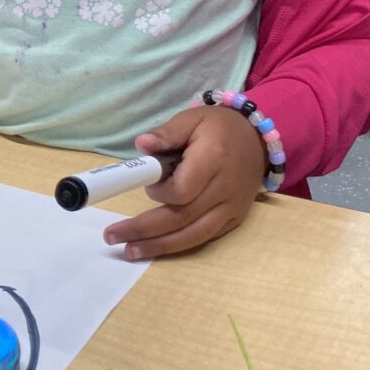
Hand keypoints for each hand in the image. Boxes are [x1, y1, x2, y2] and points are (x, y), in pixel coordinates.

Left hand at [103, 105, 265, 258]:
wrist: (258, 140)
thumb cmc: (219, 127)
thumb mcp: (192, 118)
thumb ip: (166, 133)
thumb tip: (141, 145)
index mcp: (213, 160)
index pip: (182, 190)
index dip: (160, 193)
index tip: (149, 184)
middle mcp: (225, 190)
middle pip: (182, 218)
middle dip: (145, 230)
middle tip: (112, 236)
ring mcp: (232, 209)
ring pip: (192, 236)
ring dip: (159, 246)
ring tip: (129, 251)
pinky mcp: (234, 220)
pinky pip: (204, 238)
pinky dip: (178, 245)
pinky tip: (155, 248)